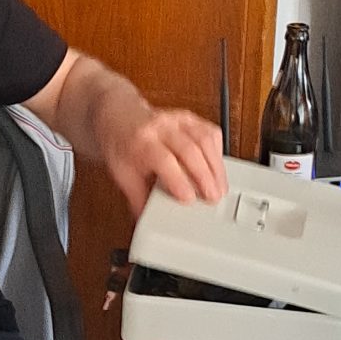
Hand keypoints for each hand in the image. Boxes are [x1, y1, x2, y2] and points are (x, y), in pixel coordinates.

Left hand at [107, 106, 227, 215]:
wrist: (119, 117)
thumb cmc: (122, 144)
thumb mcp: (122, 173)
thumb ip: (137, 198)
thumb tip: (147, 222)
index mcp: (141, 142)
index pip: (163, 160)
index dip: (178, 180)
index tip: (189, 199)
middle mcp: (161, 128)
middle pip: (189, 149)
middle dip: (205, 176)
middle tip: (213, 197)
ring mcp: (177, 120)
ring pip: (204, 139)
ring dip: (216, 166)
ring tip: (220, 187)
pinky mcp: (190, 119)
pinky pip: (210, 132)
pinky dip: (218, 151)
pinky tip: (217, 167)